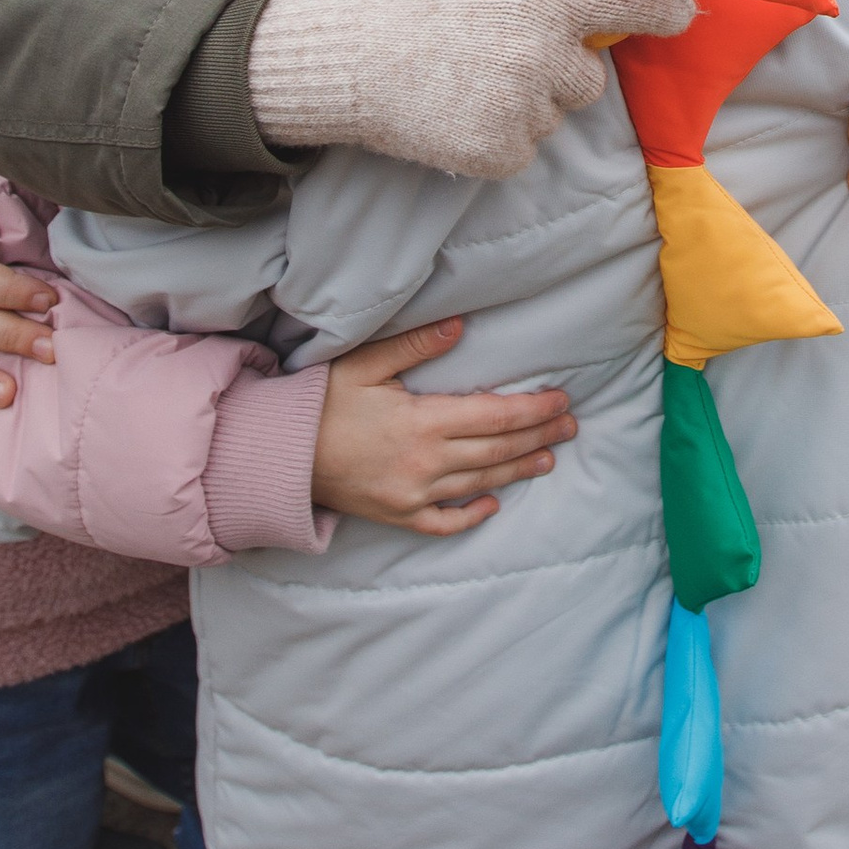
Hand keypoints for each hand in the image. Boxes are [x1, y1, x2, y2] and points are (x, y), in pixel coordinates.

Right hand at [248, 0, 695, 178]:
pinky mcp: (500, 152)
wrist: (352, 59)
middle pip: (590, 76)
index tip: (684, 12)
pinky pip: (527, 149)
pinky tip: (461, 111)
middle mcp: (542, 56)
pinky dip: (502, 138)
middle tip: (499, 51)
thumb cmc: (422, 0)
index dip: (667, 10)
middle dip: (560, 68)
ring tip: (470, 79)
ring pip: (557, 115)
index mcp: (545, 0)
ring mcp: (522, 109)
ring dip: (528, 104)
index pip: (632, 6)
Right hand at [311, 317, 577, 536]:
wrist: (278, 456)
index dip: (534, 409)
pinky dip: (472, 513)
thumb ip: (414, 346)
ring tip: (548, 457)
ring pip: (481, 481)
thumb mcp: (365, 365)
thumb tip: (459, 326)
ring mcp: (413, 494)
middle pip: (498, 448)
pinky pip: (444, 522)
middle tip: (570, 426)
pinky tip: (493, 503)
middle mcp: (426, 462)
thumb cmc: (320, 404)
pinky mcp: (398, 515)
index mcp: (424, 421)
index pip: (496, 415)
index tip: (561, 400)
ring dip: (519, 469)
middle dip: (538, 435)